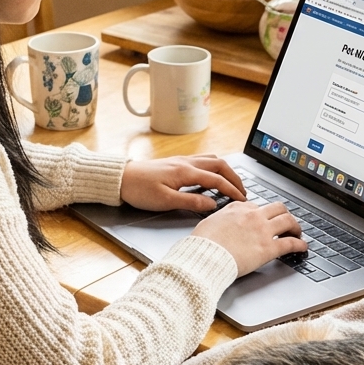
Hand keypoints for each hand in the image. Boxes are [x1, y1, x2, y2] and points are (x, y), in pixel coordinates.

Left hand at [120, 155, 245, 212]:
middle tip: (243, 191)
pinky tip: (211, 177)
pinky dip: (213, 168)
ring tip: (231, 183)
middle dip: (234, 177)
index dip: (232, 190)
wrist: (120, 179)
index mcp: (185, 172)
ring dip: (225, 170)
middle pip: (219, 165)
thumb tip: (212, 204)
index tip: (242, 200)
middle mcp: (186, 162)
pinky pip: (202, 161)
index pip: (217, 179)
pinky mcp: (176, 163)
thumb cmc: (139, 190)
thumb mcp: (165, 201)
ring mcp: (181, 161)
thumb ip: (191, 201)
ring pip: (211, 160)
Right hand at [193, 201, 306, 276]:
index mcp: (238, 208)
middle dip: (284, 214)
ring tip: (297, 233)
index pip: (257, 206)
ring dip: (295, 226)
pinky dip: (300, 244)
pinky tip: (302, 247)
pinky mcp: (268, 248)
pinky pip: (290, 243)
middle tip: (286, 222)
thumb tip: (223, 222)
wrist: (205, 256)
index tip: (265, 219)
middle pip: (278, 208)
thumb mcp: (209, 221)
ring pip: (288, 220)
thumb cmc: (203, 243)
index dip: (263, 214)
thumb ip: (221, 218)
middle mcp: (253, 216)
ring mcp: (262, 230)